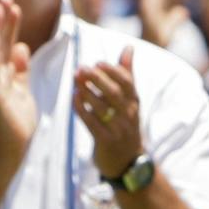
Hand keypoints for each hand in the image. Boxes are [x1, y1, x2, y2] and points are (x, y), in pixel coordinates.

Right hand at [0, 0, 36, 163]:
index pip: (10, 42)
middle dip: (5, 19)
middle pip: (2, 41)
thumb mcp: (23, 89)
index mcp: (7, 72)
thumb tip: (22, 46)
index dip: (12, 23)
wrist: (11, 147)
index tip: (14, 3)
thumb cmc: (16, 121)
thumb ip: (21, 69)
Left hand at [75, 46, 143, 178]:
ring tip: (75, 80)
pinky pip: (92, 123)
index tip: (98, 63)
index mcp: (134, 102)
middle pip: (114, 93)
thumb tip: (128, 47)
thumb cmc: (124, 123)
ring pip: (101, 107)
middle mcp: (129, 115)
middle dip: (98, 79)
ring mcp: (118, 129)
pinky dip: (82, 109)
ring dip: (86, 92)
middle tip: (82, 68)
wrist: (127, 161)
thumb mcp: (129, 100)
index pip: (128, 83)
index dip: (113, 71)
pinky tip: (74, 98)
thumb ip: (127, 73)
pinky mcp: (105, 141)